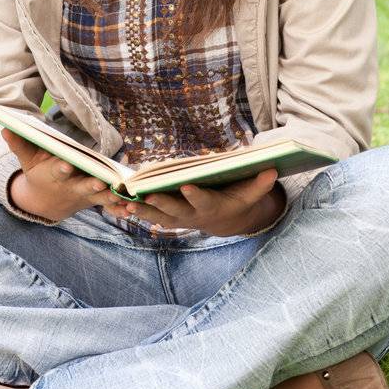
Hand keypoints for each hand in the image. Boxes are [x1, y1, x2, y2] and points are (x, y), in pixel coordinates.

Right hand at [0, 129, 113, 222]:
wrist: (45, 202)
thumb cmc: (37, 173)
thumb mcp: (27, 159)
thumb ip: (19, 144)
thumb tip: (5, 128)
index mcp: (54, 175)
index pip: (58, 170)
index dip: (62, 168)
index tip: (67, 165)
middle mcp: (71, 186)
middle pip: (82, 185)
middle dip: (91, 184)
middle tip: (99, 182)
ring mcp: (84, 195)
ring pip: (99, 197)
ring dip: (110, 196)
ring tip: (123, 195)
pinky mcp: (95, 200)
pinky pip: (109, 205)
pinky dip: (119, 208)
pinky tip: (131, 209)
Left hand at [100, 168, 284, 235]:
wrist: (226, 220)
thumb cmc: (237, 199)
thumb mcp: (250, 193)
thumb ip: (259, 183)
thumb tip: (272, 168)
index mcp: (213, 206)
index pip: (203, 200)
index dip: (196, 195)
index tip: (186, 186)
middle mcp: (193, 215)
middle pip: (176, 211)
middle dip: (161, 204)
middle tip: (147, 196)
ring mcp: (179, 218)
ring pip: (158, 217)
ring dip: (141, 211)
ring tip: (125, 204)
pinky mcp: (168, 217)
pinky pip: (149, 216)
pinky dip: (135, 212)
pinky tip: (116, 205)